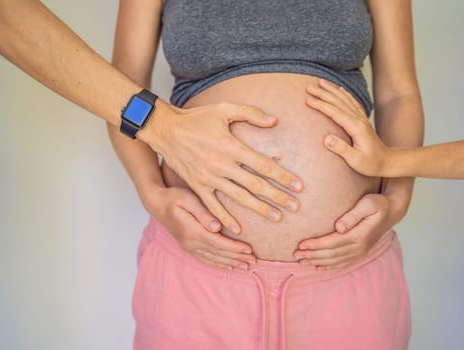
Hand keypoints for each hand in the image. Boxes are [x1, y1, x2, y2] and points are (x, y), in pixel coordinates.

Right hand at [140, 100, 302, 233]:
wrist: (165, 130)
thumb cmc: (196, 118)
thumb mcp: (223, 108)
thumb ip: (250, 113)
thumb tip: (274, 120)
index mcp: (230, 146)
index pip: (263, 165)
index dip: (283, 176)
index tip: (298, 186)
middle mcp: (221, 164)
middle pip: (255, 185)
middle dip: (277, 196)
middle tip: (295, 206)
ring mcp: (209, 178)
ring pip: (239, 197)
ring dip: (259, 209)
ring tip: (277, 217)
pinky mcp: (197, 186)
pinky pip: (213, 206)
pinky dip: (225, 218)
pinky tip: (238, 229)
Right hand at [143, 186, 256, 270]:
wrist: (156, 204)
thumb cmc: (174, 197)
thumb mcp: (188, 199)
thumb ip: (203, 213)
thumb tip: (217, 227)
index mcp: (192, 231)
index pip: (218, 243)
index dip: (235, 248)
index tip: (249, 249)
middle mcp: (190, 243)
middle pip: (218, 254)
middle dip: (237, 258)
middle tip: (255, 261)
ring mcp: (188, 247)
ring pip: (213, 259)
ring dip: (231, 263)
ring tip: (247, 266)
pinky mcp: (188, 247)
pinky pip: (206, 259)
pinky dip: (219, 264)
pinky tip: (230, 267)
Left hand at [294, 194, 392, 269]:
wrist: (392, 211)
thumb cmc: (378, 204)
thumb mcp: (368, 204)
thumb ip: (353, 215)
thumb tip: (338, 227)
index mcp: (359, 235)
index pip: (333, 243)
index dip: (316, 245)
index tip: (301, 245)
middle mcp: (359, 247)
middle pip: (331, 254)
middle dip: (312, 255)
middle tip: (296, 255)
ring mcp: (360, 251)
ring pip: (335, 260)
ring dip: (317, 262)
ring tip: (301, 261)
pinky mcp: (360, 252)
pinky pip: (343, 263)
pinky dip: (329, 266)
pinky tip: (318, 267)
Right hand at [306, 79, 397, 176]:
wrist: (388, 162)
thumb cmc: (371, 164)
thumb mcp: (356, 161)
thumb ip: (342, 149)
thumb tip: (326, 139)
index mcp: (355, 127)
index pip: (334, 112)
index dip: (320, 105)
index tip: (308, 100)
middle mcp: (358, 119)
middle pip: (338, 102)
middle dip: (322, 93)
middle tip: (308, 86)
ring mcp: (361, 118)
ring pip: (344, 99)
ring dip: (331, 90)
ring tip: (320, 82)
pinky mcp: (362, 120)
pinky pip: (352, 102)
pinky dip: (344, 93)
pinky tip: (339, 89)